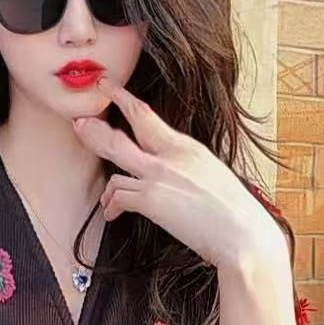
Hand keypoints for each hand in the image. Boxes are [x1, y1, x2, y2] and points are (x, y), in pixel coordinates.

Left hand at [74, 80, 286, 274]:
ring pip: (114, 158)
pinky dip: (111, 206)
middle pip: (122, 132)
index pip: (146, 115)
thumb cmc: (232, 211)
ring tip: (97, 181)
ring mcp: (158, 177)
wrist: (243, 235)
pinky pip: (118, 195)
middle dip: (96, 126)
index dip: (122, 98)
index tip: (108, 88)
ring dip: (101, 166)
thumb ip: (184, 164)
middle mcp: (170, 156)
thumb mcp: (209, 173)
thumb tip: (166, 168)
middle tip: (80, 121)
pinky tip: (111, 213)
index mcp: (186, 146)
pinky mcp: (151, 201)